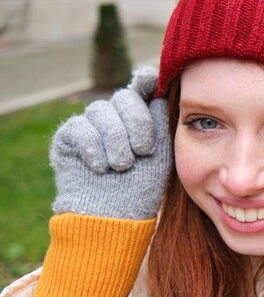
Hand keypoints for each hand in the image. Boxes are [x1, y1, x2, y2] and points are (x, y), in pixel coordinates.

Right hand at [50, 66, 171, 219]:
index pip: (143, 86)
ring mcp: (91, 124)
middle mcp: (115, 115)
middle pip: (125, 97)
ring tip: (122, 166)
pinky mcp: (68, 137)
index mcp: (141, 115)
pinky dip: (94, 149)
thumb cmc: (144, 186)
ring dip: (116, 141)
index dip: (146, 79)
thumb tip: (161, 90)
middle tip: (142, 151)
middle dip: (137, 123)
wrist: (117, 216)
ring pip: (101, 111)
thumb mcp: (162, 152)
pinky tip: (101, 168)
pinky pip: (80, 128)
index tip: (149, 81)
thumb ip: (161, 120)